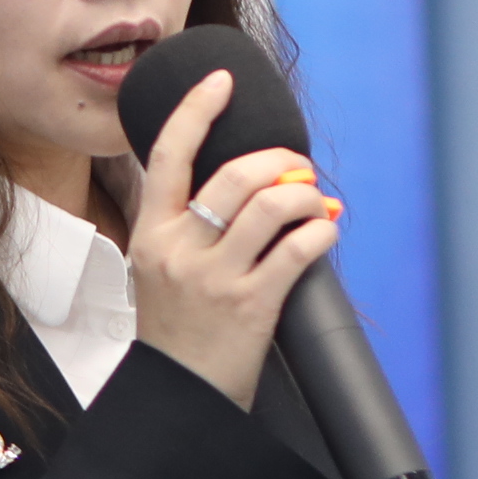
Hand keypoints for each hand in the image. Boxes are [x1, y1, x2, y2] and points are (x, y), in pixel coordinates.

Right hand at [125, 68, 340, 409]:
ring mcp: (214, 279)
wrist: (180, 396)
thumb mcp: (159, 268)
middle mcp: (178, 250)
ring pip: (271, 206)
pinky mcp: (251, 306)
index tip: (221, 81)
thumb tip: (248, 179)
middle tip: (298, 167)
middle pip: (235, 175)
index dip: (196, 110)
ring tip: (316, 202)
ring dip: (305, 194)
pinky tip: (326, 232)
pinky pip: (297, 251)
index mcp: (151, 233)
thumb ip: (187, 223)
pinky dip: (321, 233)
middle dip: (278, 160)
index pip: (168, 154)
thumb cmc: (177, 330)